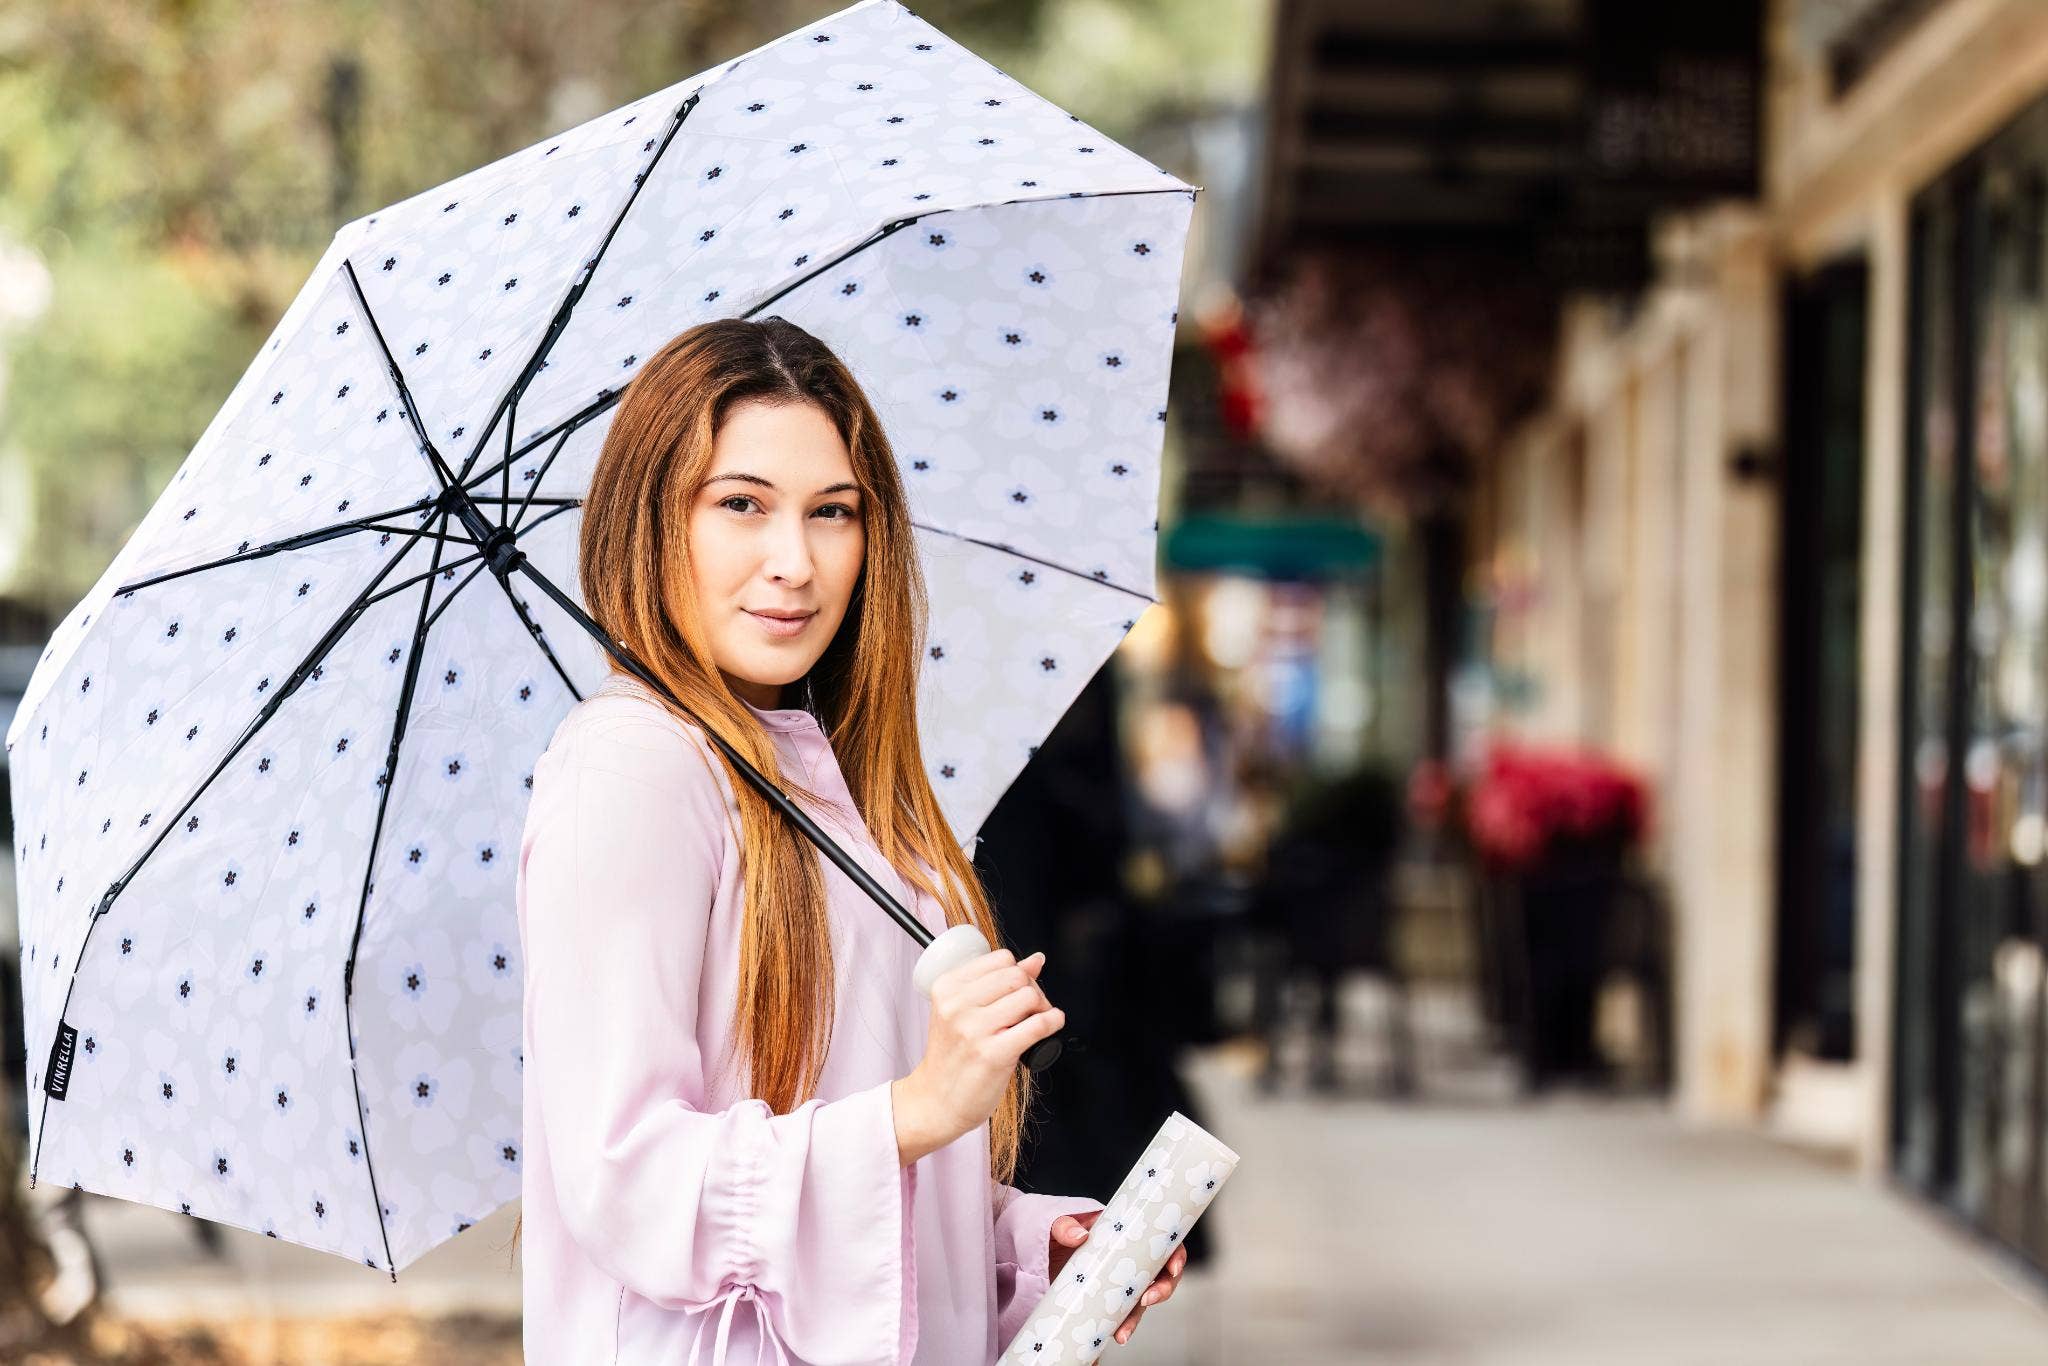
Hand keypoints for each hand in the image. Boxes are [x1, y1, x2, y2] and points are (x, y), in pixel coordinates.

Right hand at [892, 949, 1062, 1164]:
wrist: (937, 1100)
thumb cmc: (953, 1056)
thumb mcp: (962, 1012)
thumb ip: (996, 982)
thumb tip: (1036, 960)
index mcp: (946, 988)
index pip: (1000, 959)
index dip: (1019, 972)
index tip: (1019, 992)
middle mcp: (956, 1005)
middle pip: (1017, 976)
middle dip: (1033, 989)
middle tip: (1032, 1010)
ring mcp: (973, 1030)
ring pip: (1029, 997)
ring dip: (1043, 1008)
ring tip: (1035, 1022)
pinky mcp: (993, 1054)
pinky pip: (1037, 1025)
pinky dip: (1053, 1022)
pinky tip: (1052, 1025)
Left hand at [1049, 1209, 1185, 1345]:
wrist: (1035, 1254)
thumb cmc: (1054, 1232)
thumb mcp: (1057, 1222)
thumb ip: (1064, 1226)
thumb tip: (1079, 1236)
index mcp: (1126, 1235)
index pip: (1162, 1242)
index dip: (1175, 1255)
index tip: (1173, 1268)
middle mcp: (1128, 1259)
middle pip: (1160, 1275)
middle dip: (1161, 1291)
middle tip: (1146, 1301)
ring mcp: (1118, 1281)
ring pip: (1141, 1301)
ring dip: (1136, 1318)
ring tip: (1122, 1333)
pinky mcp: (1105, 1300)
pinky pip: (1119, 1315)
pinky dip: (1118, 1328)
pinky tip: (1109, 1339)